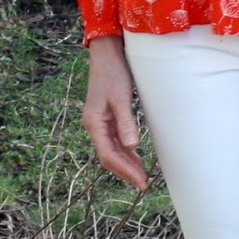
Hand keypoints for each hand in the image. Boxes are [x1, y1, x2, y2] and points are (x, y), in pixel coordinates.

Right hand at [80, 36, 148, 190]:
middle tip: (144, 184)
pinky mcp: (106, 116)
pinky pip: (114, 140)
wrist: (107, 53)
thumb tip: (132, 146)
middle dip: (126, 171)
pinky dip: (125, 151)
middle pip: (109, 156)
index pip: (109, 155)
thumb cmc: (114, 72)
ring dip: (126, 163)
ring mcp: (99, 121)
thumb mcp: (122, 98)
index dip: (125, 171)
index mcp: (94, 122)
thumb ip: (126, 122)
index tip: (140, 182)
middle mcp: (94, 125)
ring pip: (111, 150)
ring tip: (142, 176)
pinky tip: (136, 157)